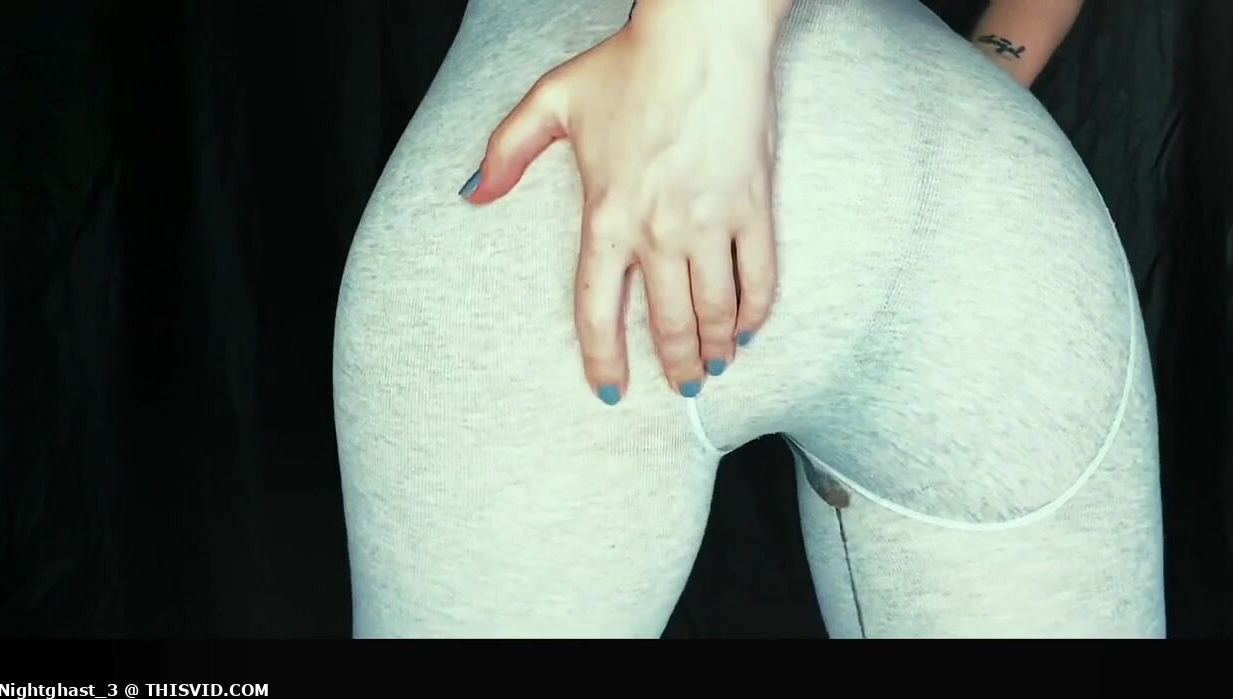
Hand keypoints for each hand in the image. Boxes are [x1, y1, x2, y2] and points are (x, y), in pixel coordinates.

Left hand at [460, 1, 787, 404]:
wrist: (702, 36)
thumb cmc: (628, 65)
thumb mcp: (551, 100)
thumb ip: (506, 151)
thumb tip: (473, 195)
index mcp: (605, 217)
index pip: (597, 313)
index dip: (603, 362)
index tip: (610, 392)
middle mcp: (657, 232)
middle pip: (667, 326)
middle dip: (673, 367)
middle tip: (679, 386)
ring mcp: (710, 223)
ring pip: (714, 313)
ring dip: (714, 350)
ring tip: (713, 367)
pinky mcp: (752, 207)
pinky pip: (759, 278)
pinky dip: (755, 312)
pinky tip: (747, 328)